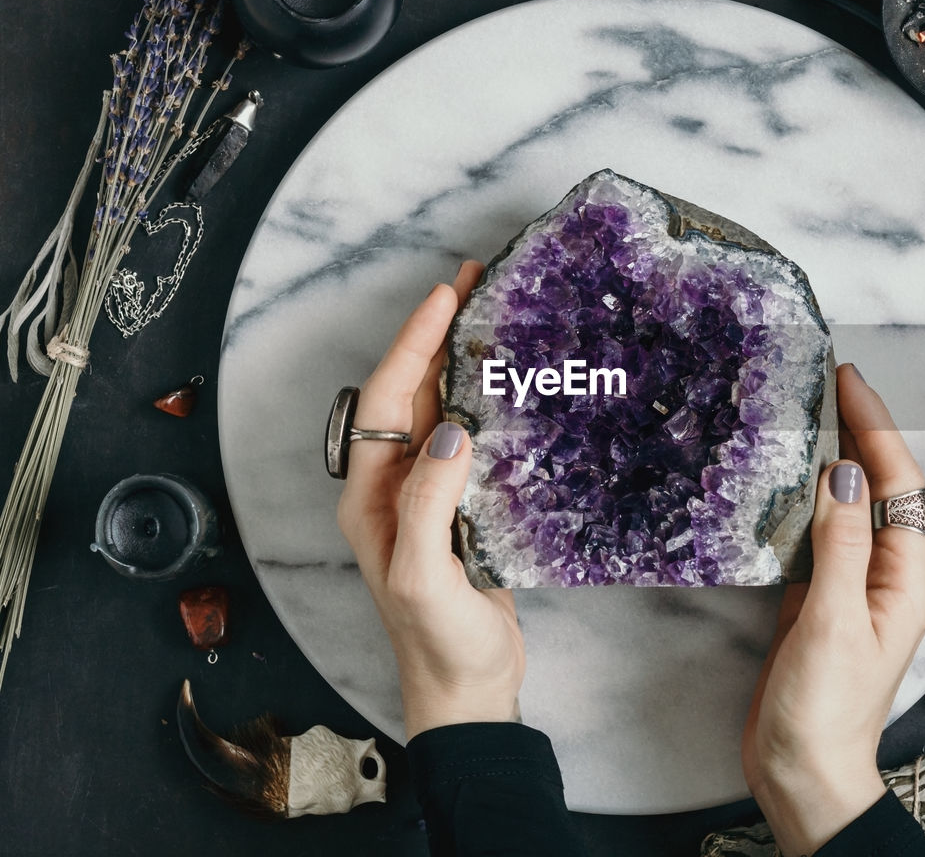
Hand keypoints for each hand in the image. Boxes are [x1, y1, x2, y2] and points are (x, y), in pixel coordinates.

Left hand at [337, 260, 525, 739]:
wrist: (466, 686)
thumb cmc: (437, 639)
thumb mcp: (424, 573)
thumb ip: (430, 501)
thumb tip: (451, 430)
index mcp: (371, 493)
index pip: (386, 398)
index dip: (414, 343)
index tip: (444, 296)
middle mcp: (393, 484)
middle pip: (407, 392)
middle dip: (433, 334)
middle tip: (470, 283)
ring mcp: (427, 493)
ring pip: (437, 408)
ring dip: (457, 360)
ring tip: (488, 315)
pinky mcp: (461, 505)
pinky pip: (467, 437)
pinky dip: (483, 399)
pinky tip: (508, 384)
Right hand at [741, 363, 924, 856]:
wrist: (803, 772)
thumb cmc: (825, 710)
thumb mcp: (835, 621)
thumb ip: (843, 545)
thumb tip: (846, 474)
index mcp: (906, 579)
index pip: (899, 484)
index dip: (876, 428)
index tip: (849, 382)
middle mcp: (887, 575)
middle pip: (881, 486)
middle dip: (861, 431)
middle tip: (829, 382)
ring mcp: (854, 585)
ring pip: (851, 504)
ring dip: (836, 458)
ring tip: (810, 413)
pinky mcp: (822, 597)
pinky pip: (822, 531)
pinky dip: (808, 496)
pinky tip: (788, 478)